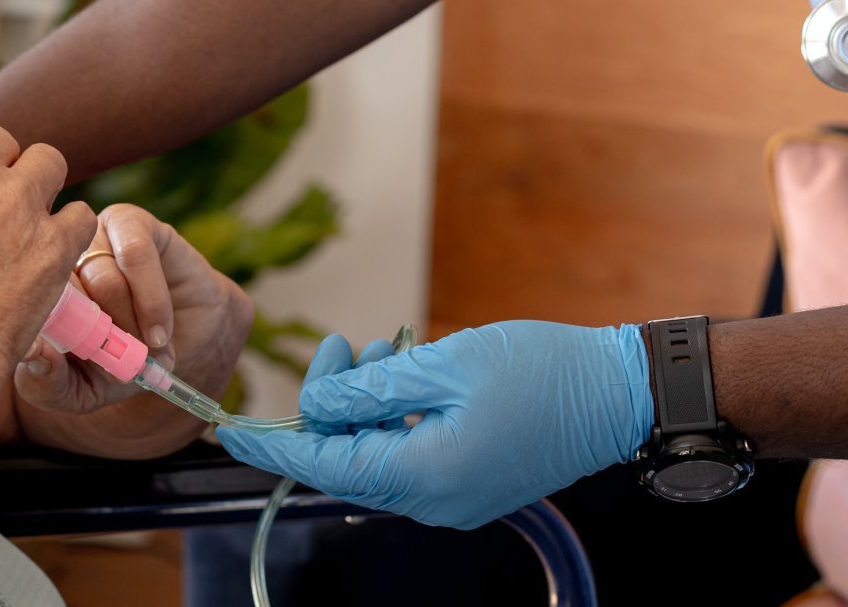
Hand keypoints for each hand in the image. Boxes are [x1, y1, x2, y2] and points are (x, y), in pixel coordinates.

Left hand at [14, 204, 251, 418]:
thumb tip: (35, 355)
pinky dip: (150, 301)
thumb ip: (46, 383)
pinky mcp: (131, 223)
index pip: (22, 307)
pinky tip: (159, 334)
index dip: (51, 342)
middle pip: (60, 293)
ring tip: (146, 351)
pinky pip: (134, 254)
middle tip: (119, 366)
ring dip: (128, 324)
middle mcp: (56, 260)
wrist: (184, 348)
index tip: (73, 369)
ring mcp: (90, 236)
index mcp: (33, 293)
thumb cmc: (119, 366)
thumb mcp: (77, 392)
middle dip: (95, 340)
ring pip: (100, 277)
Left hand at [217, 322, 653, 529]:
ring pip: (377, 454)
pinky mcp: (471, 483)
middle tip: (340, 346)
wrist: (620, 391)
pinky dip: (394, 416)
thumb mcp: (443, 364)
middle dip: (330, 404)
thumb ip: (372, 390)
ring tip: (380, 353)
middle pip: (348, 458)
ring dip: (365, 404)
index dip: (271, 444)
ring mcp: (456, 497)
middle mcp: (436, 499)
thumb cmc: (543, 370)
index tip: (227, 429)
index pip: (324, 464)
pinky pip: (409, 455)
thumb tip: (318, 406)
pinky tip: (404, 374)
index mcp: (426, 475)